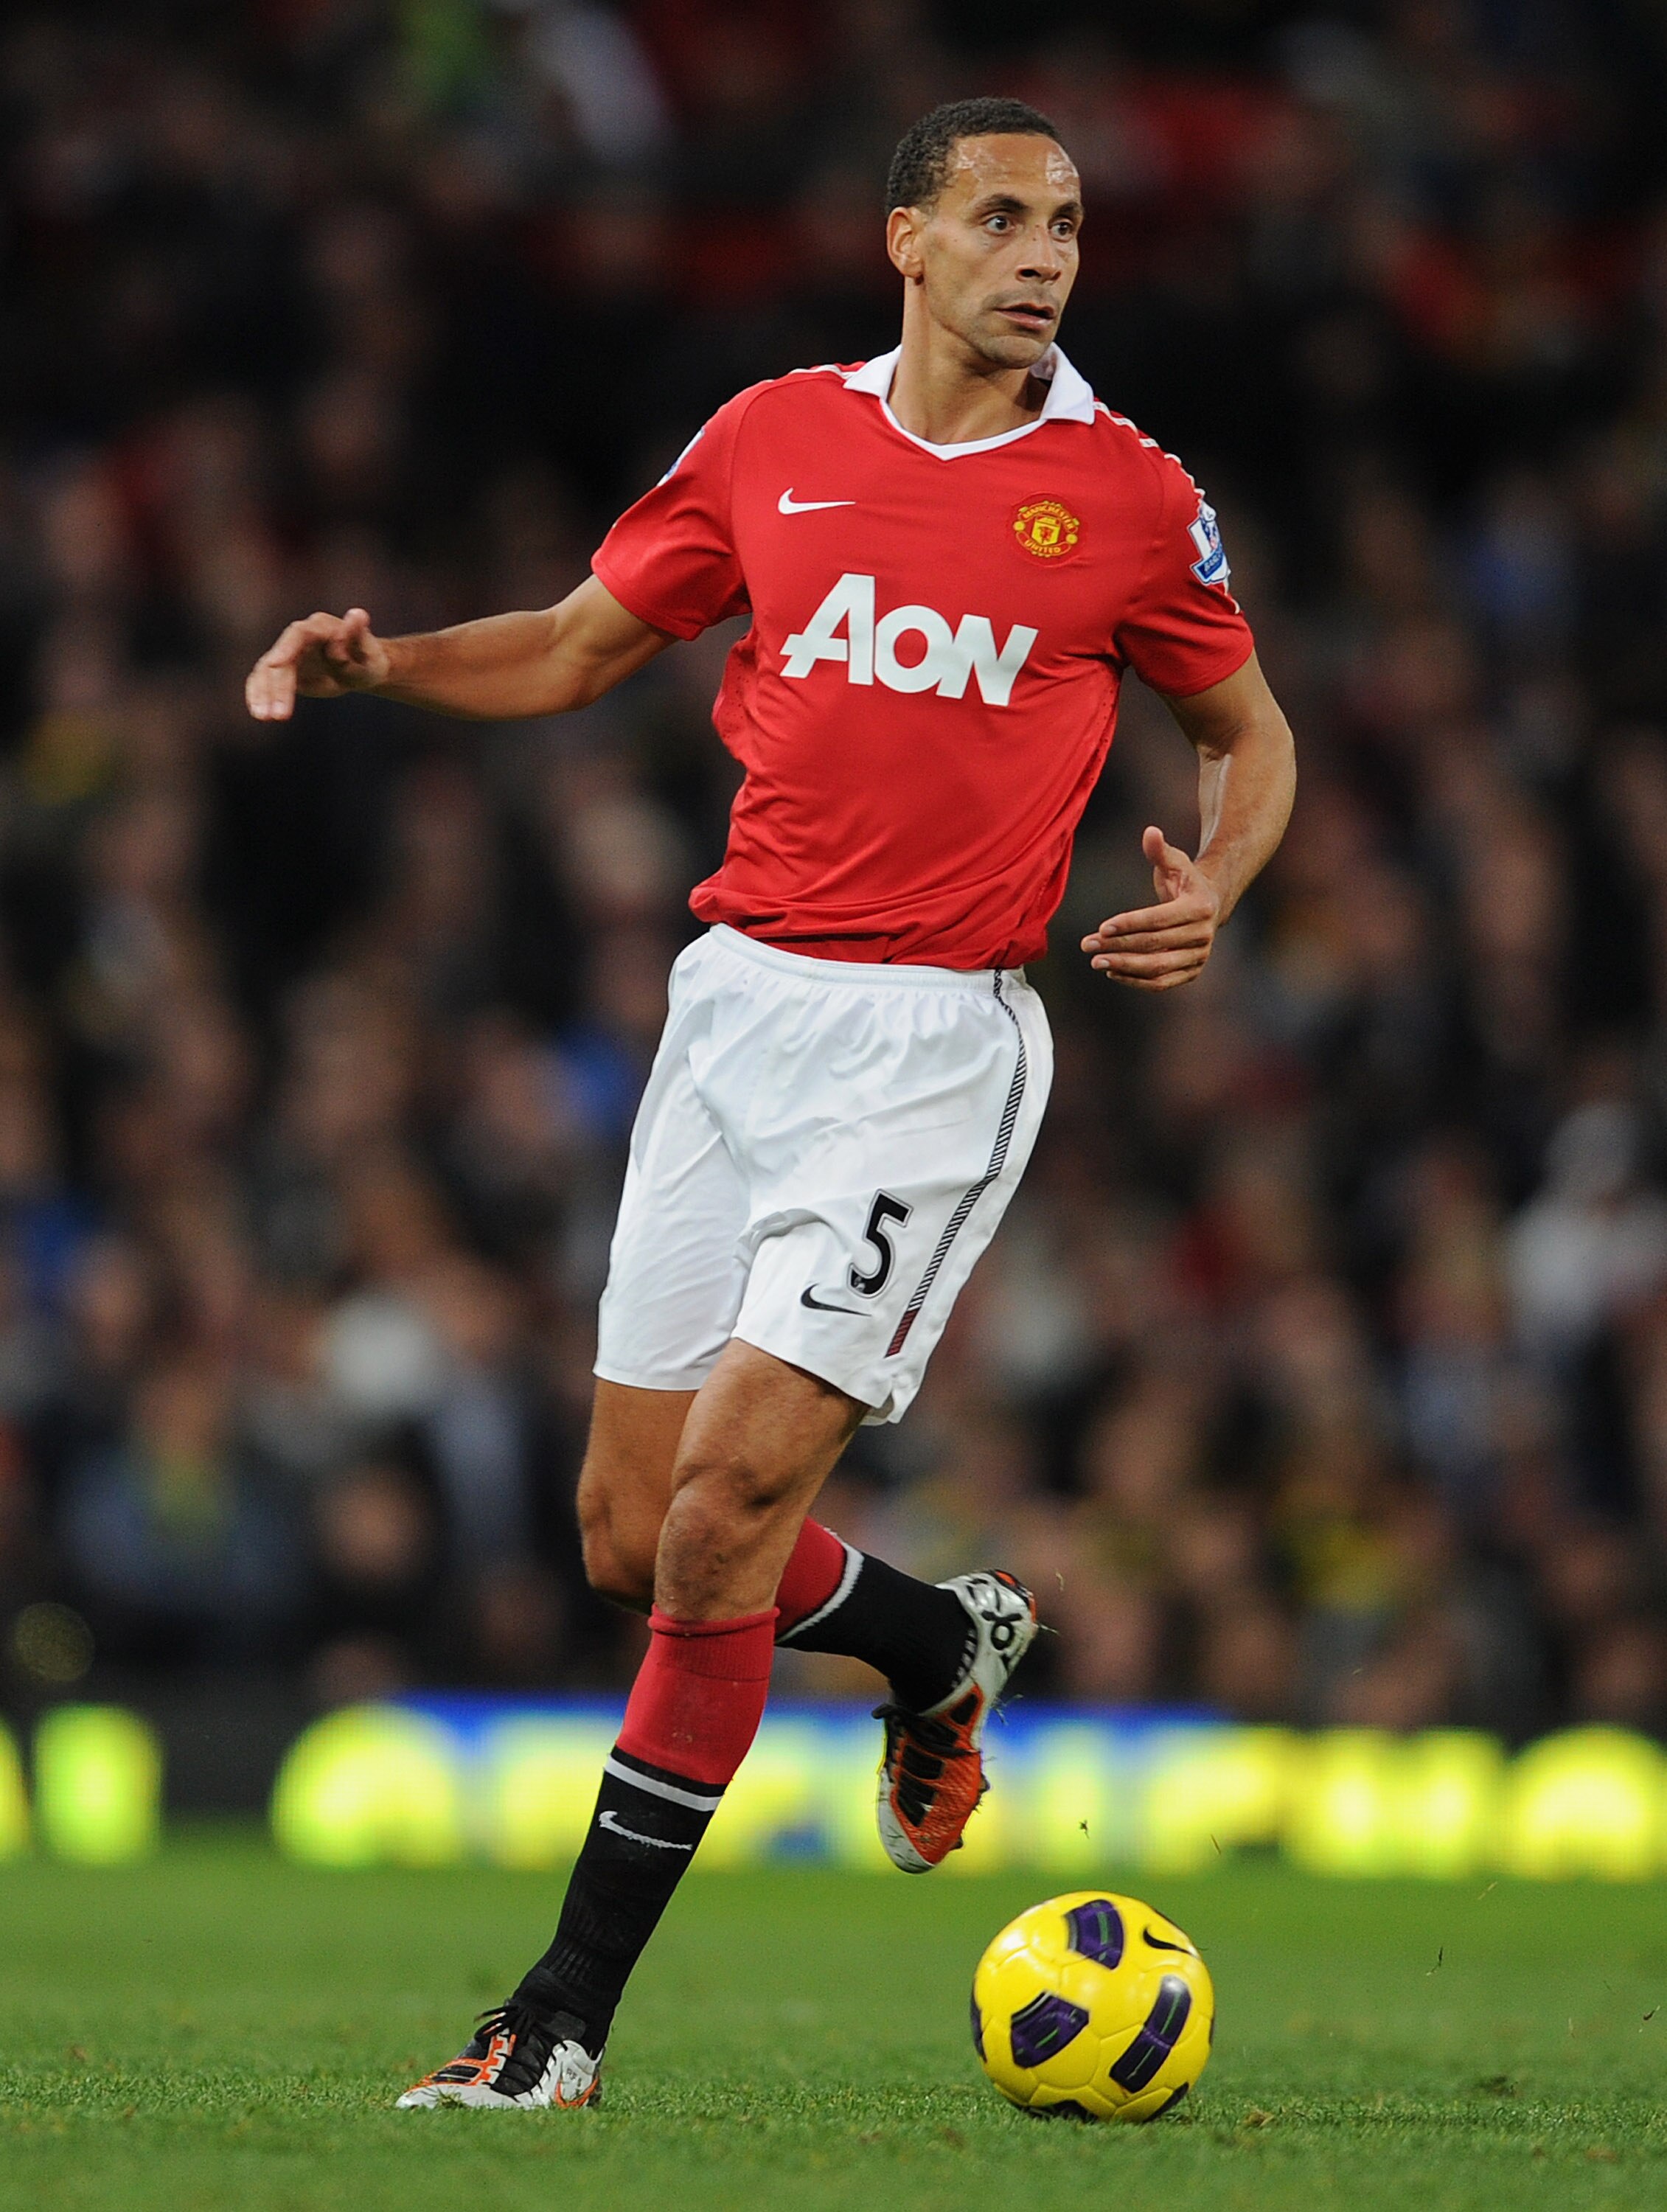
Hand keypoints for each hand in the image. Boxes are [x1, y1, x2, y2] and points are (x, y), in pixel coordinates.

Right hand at [245, 607, 391, 721]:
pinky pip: (264, 680)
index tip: (276, 664)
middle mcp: (299, 637)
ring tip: (264, 717)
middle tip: (280, 715)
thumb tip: (358, 614)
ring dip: (263, 693)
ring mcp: (288, 653)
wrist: (361, 667)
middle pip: (280, 659)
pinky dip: (259, 695)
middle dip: (278, 687)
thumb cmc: (368, 659)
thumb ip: (358, 638)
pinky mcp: (283, 670)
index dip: (286, 647)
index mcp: (321, 627)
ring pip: (267, 670)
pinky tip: (260, 714)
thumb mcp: (370, 653)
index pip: (298, 633)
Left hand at [1081, 825, 1221, 991]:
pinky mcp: (1192, 972)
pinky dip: (1136, 981)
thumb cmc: (1185, 880)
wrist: (1210, 904)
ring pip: (1157, 967)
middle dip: (1119, 945)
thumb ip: (1160, 850)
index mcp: (1200, 907)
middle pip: (1155, 945)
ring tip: (1095, 961)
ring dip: (1124, 967)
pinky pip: (1162, 983)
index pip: (1159, 919)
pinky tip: (1112, 972)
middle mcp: (1203, 935)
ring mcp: (1199, 957)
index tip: (1101, 928)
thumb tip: (1150, 831)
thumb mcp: (1175, 862)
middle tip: (1087, 945)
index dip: (1130, 924)